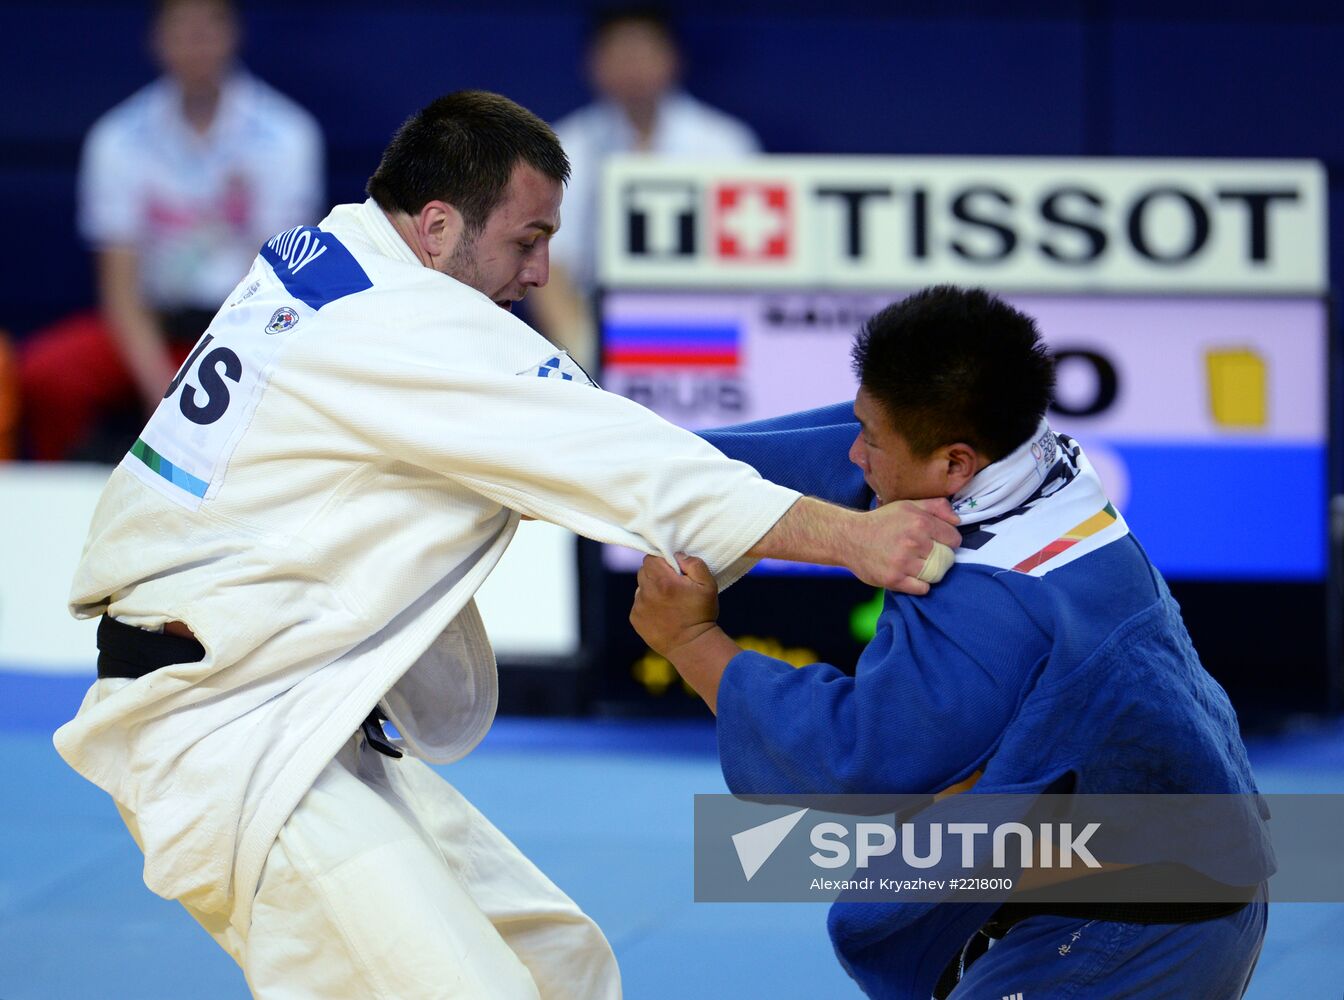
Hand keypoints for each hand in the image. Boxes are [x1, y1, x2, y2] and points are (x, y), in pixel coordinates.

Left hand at [630, 553, 740, 712]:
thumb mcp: (708, 585)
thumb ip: (694, 564)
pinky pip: (638, 603)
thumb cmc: (701, 614)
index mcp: (663, 581)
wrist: (692, 646)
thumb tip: (678, 555)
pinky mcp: (635, 618)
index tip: (673, 569)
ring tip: (668, 601)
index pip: (651, 558)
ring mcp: (639, 606)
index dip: (662, 560)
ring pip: (641, 587)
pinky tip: (662, 613)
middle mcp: (646, 592)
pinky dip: (647, 604)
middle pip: (644, 571)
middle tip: (672, 584)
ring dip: (651, 589)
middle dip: (656, 573)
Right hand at [850, 498, 961, 595]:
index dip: (948, 541)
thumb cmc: (882, 521)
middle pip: (947, 559)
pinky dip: (920, 584)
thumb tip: (958, 521)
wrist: (849, 538)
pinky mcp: (894, 580)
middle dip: (941, 557)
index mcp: (920, 522)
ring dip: (931, 572)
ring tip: (919, 565)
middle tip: (927, 555)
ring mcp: (904, 563)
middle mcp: (914, 542)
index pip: (954, 539)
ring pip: (936, 574)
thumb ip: (936, 506)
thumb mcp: (908, 506)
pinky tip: (911, 575)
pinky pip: (922, 588)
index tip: (937, 542)